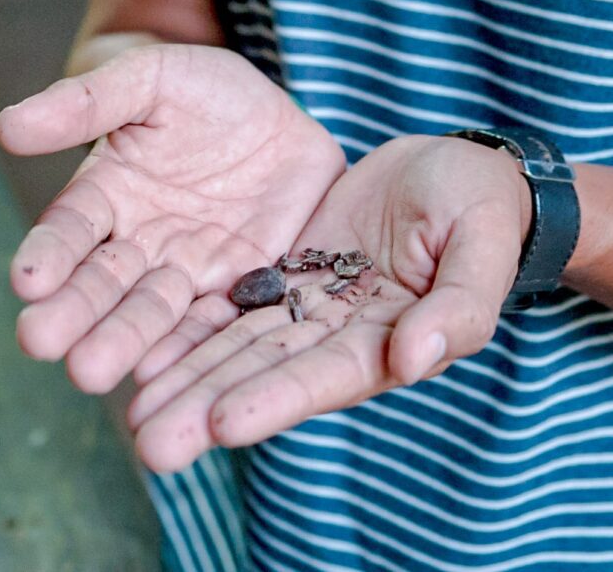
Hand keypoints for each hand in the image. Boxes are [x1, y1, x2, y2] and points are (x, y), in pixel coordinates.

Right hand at [0, 44, 346, 395]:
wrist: (285, 121)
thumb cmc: (208, 94)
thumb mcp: (152, 80)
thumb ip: (88, 102)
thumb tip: (7, 126)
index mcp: (105, 195)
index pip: (68, 229)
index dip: (46, 254)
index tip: (25, 279)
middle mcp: (138, 245)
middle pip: (101, 284)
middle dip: (72, 314)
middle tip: (40, 343)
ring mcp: (187, 273)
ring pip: (151, 314)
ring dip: (120, 343)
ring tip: (90, 372)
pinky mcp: (239, 290)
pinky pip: (212, 324)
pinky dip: (188, 351)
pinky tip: (165, 375)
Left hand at [123, 134, 529, 473]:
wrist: (458, 170)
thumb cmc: (482, 207)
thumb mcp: (481, 245)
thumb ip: (459, 305)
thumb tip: (416, 359)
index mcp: (395, 340)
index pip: (328, 376)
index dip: (276, 399)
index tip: (222, 424)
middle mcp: (343, 338)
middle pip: (268, 377)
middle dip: (209, 408)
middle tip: (148, 442)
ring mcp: (311, 311)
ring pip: (238, 349)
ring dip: (187, 381)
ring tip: (130, 413)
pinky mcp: (287, 277)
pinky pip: (232, 308)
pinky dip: (191, 331)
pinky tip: (143, 352)